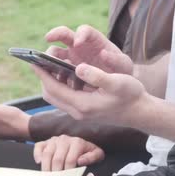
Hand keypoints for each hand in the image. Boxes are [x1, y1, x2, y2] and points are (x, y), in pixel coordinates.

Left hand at [32, 63, 149, 126]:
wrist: (140, 113)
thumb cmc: (131, 96)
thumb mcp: (117, 83)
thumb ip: (97, 76)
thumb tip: (78, 67)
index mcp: (83, 105)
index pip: (54, 89)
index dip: (43, 75)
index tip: (34, 61)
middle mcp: (78, 112)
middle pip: (50, 95)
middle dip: (43, 78)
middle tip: (40, 62)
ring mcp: (80, 113)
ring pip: (56, 98)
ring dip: (51, 83)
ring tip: (50, 66)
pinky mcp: (84, 112)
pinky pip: (64, 99)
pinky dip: (60, 87)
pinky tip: (66, 76)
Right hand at [34, 135, 104, 170]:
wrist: (80, 149)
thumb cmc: (88, 153)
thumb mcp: (97, 155)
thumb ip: (92, 157)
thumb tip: (80, 161)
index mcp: (77, 142)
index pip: (70, 160)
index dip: (68, 173)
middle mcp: (65, 139)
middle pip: (57, 159)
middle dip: (57, 173)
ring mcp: (54, 140)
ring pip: (47, 154)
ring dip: (47, 168)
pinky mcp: (45, 142)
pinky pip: (38, 147)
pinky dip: (37, 155)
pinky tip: (39, 163)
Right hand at [45, 25, 132, 74]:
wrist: (117, 85)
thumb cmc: (121, 72)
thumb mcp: (124, 66)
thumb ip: (116, 60)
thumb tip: (103, 53)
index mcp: (94, 40)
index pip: (84, 30)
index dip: (80, 34)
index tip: (78, 43)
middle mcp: (80, 45)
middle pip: (63, 34)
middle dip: (55, 34)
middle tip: (48, 39)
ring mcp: (71, 57)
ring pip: (55, 52)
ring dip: (50, 57)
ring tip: (48, 66)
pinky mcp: (65, 70)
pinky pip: (54, 68)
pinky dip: (51, 72)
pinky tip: (50, 79)